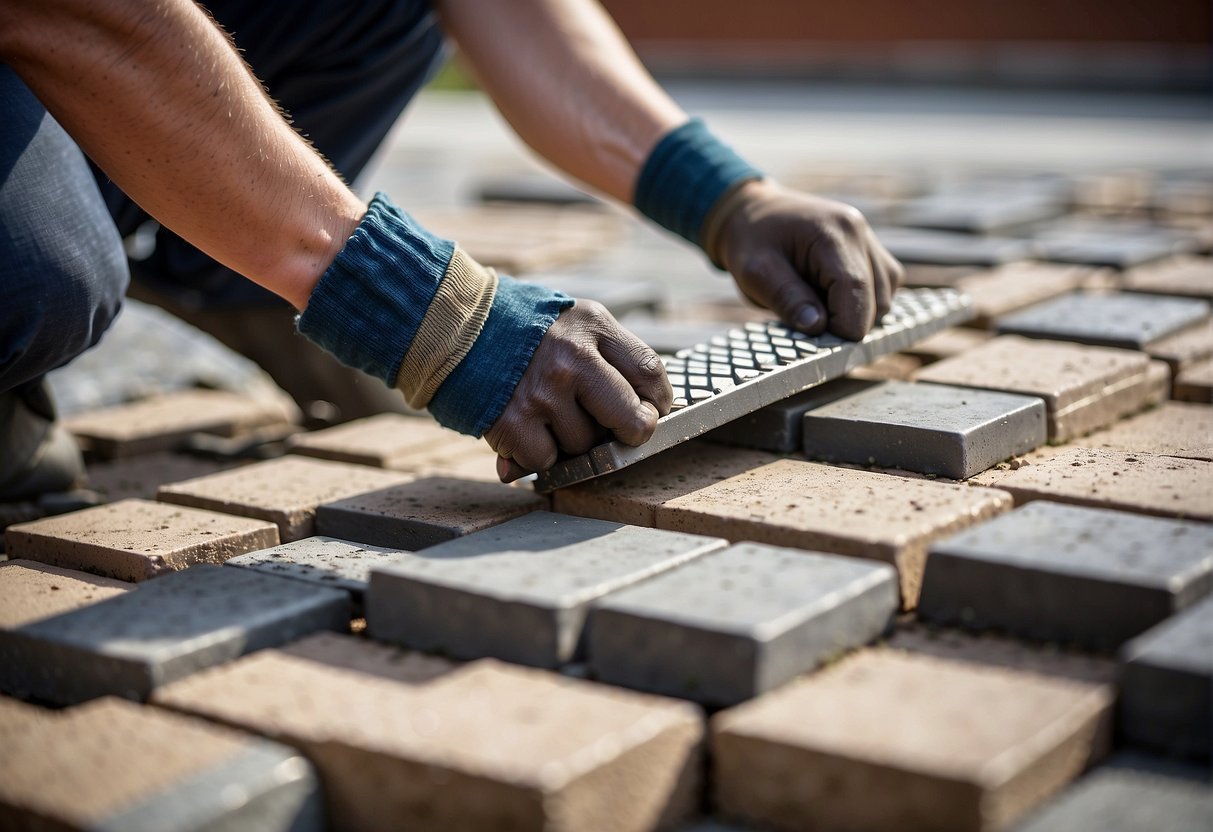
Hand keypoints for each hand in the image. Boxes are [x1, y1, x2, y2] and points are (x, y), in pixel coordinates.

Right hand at [485, 301, 671, 481]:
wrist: (453, 325)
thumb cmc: (523, 328)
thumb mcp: (574, 321)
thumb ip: (611, 357)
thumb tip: (650, 412)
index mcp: (593, 326)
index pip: (651, 373)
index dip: (656, 402)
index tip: (646, 410)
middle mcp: (573, 359)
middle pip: (632, 421)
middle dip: (630, 433)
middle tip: (616, 432)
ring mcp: (543, 393)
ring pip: (586, 446)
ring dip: (573, 440)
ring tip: (549, 413)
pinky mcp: (513, 423)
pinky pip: (547, 460)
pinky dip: (538, 453)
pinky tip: (525, 428)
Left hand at [712, 179, 903, 339]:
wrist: (754, 213)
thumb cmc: (751, 241)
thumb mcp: (754, 271)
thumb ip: (786, 298)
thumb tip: (818, 327)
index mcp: (834, 233)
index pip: (856, 291)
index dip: (841, 326)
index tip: (814, 338)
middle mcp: (860, 233)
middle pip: (877, 301)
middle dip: (845, 322)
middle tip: (807, 320)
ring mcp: (870, 241)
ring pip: (885, 298)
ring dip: (855, 314)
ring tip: (815, 304)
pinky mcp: (872, 253)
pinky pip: (882, 290)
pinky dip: (861, 304)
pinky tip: (828, 297)